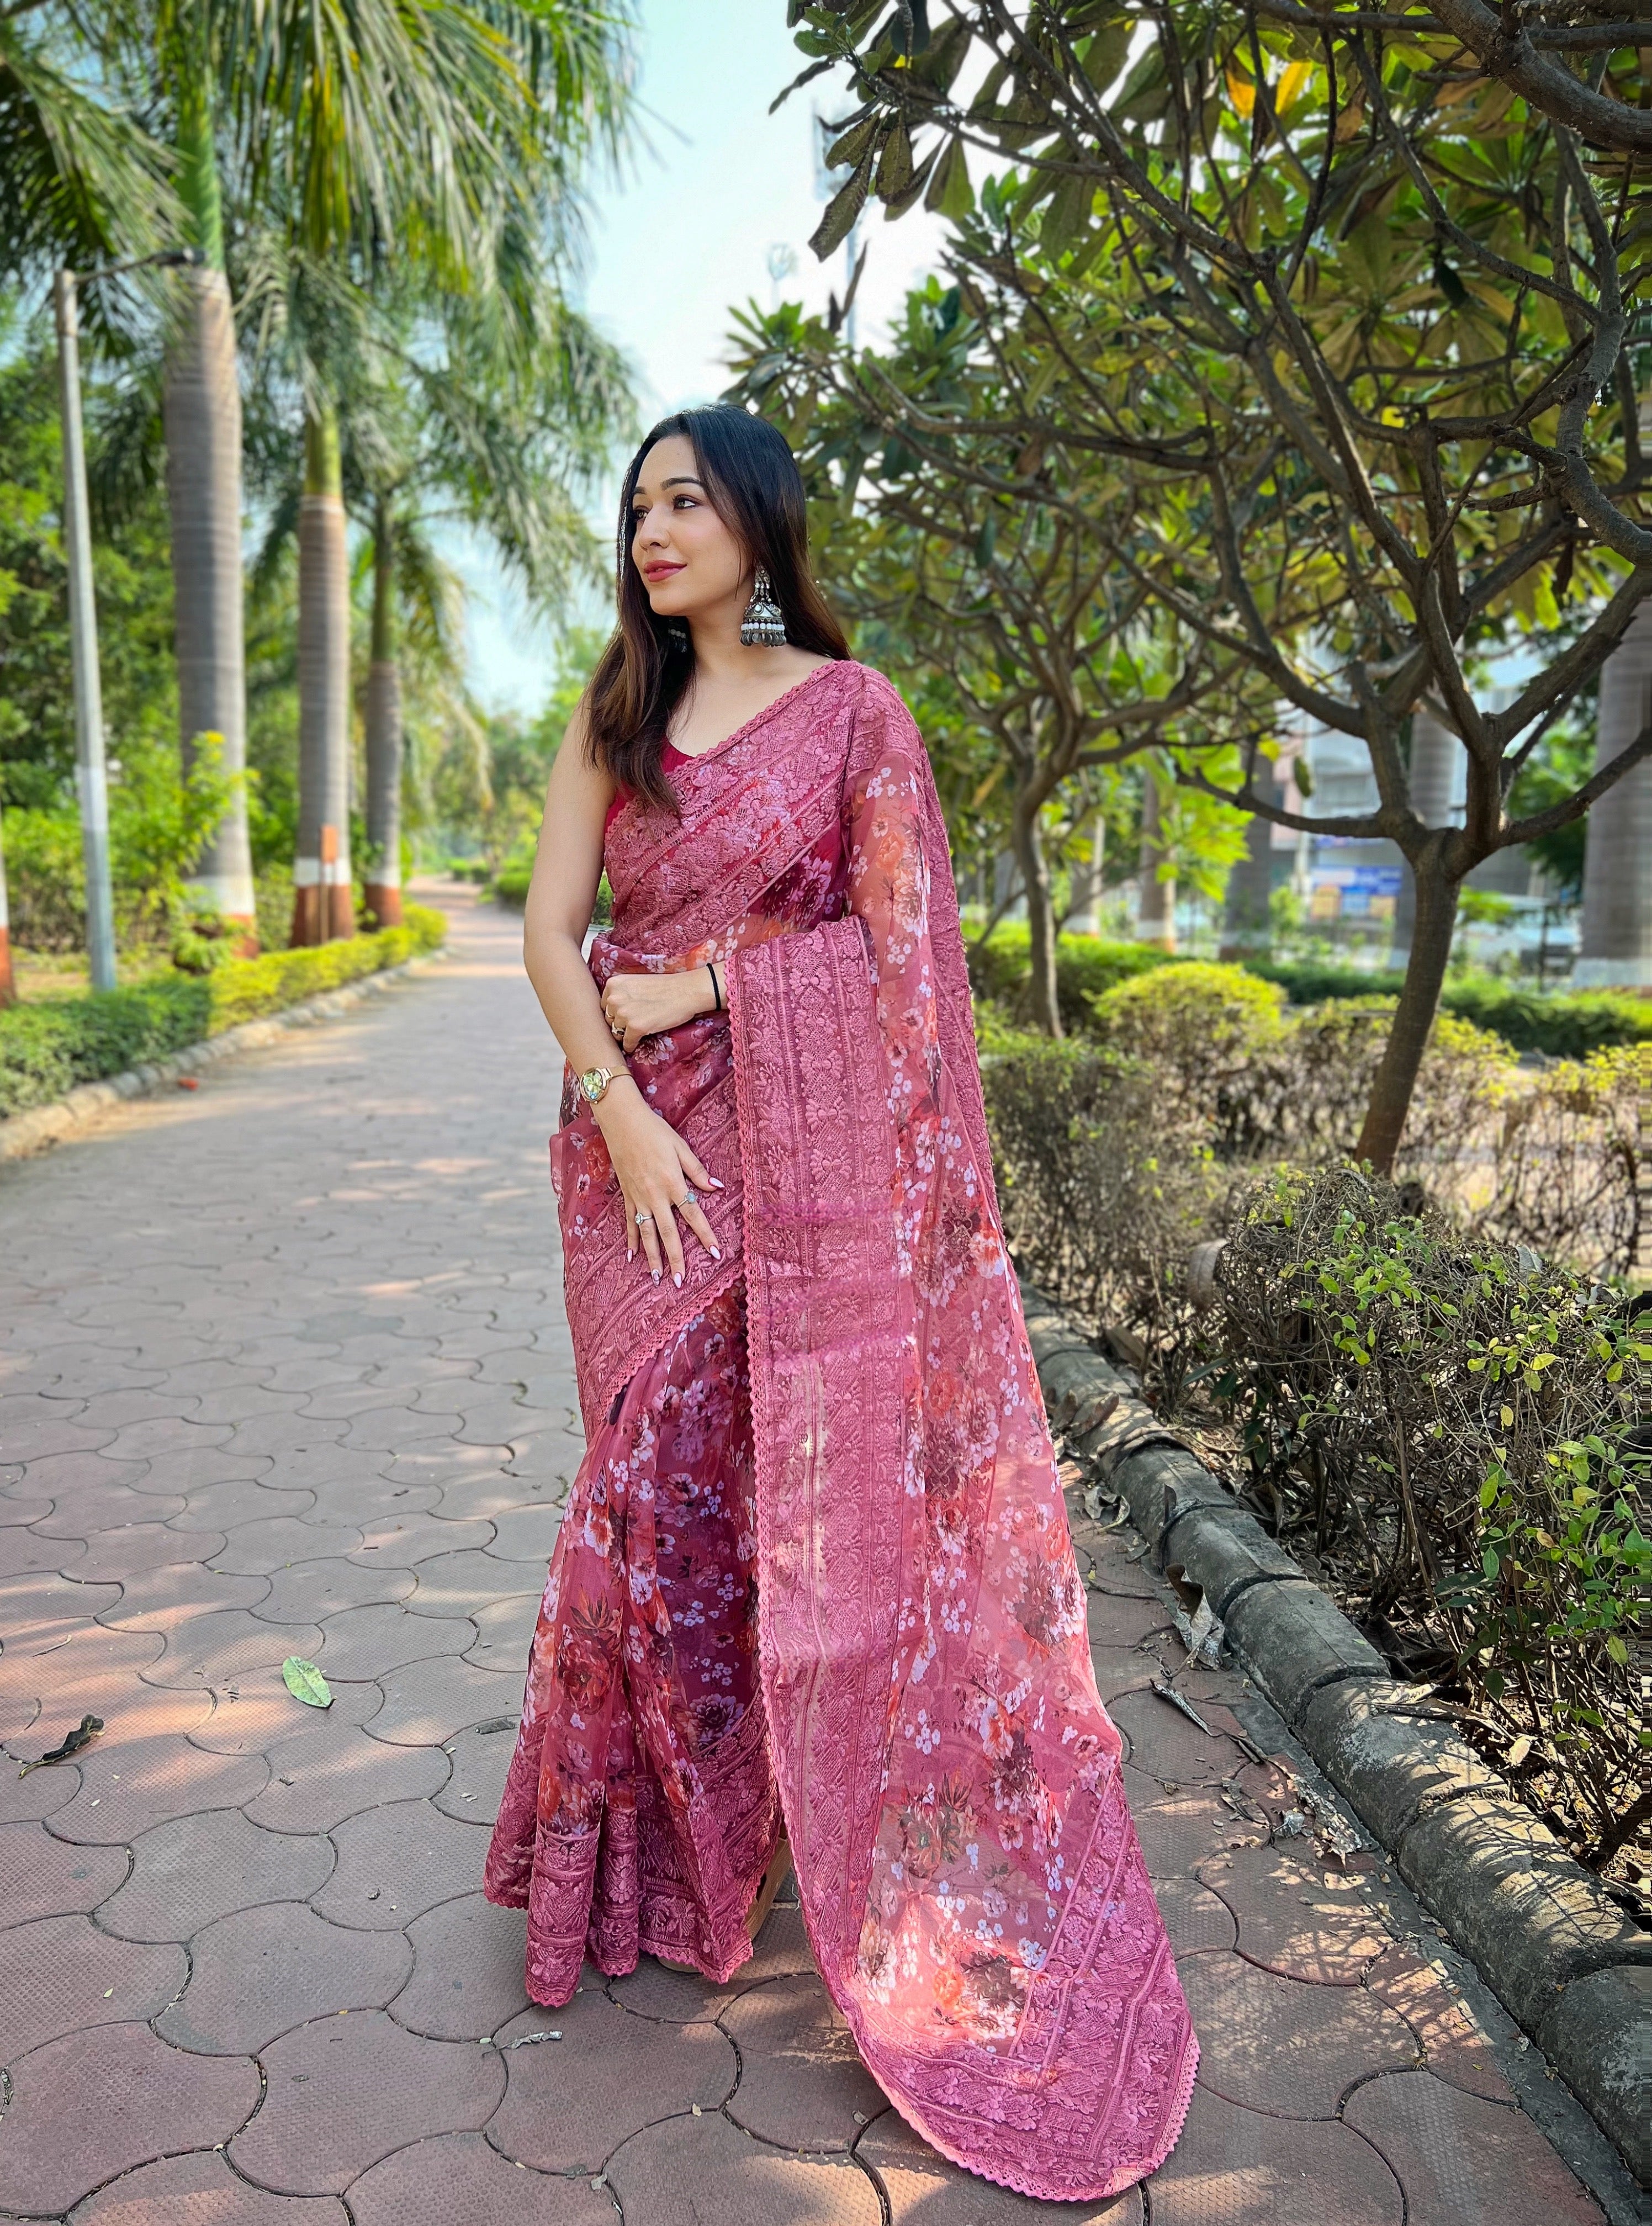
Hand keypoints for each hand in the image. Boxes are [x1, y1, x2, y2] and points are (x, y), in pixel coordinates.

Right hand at [594, 1083, 721, 1285]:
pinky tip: (631, 1256)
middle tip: (680, 1281)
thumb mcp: (681, 1147)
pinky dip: (630, 1239)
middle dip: (676, 1258)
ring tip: (657, 1277)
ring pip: (646, 1233)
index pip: (693, 1214)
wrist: (622, 1121)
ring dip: (653, 1257)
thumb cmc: (654, 1131)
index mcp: (672, 1182)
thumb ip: (697, 1170)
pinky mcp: (627, 1195)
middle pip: (668, 1232)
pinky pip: (630, 1222)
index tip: (715, 1253)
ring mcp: (638, 1197)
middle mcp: (655, 1195)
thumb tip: (717, 1188)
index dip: (705, 1234)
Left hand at [600, 967, 714, 1053]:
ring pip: (616, 1033)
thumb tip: (612, 1011)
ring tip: (637, 1033)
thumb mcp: (635, 983)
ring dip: (625, 1035)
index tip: (624, 1016)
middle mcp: (614, 998)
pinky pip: (627, 1043)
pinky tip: (636, 1044)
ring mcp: (624, 1014)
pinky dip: (631, 1046)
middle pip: (608, 1020)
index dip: (614, 1013)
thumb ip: (621, 994)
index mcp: (613, 984)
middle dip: (618, 1024)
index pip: (604, 1006)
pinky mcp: (635, 1027)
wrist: (686, 991)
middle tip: (632, 1026)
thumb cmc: (665, 987)